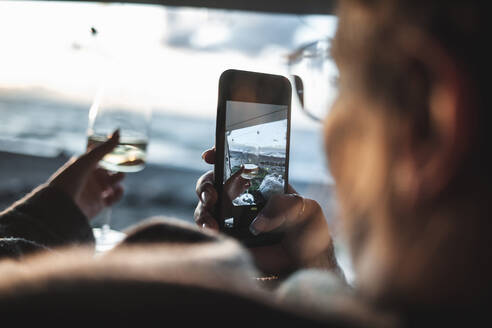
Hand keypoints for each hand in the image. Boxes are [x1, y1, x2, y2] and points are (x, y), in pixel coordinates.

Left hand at [48, 131, 124, 219]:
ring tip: (119, 178)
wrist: (61, 205)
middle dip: (118, 167)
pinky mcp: (98, 204)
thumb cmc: (70, 178)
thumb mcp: (88, 160)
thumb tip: (119, 130)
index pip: (101, 156)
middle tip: (124, 165)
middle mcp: (90, 177)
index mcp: (85, 164)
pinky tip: (118, 191)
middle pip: (110, 170)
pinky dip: (118, 195)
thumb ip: (105, 147)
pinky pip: (113, 199)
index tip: (123, 148)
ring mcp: (95, 190)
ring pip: (113, 183)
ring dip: (119, 180)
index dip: (111, 153)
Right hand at [194, 148, 338, 275]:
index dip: (220, 155)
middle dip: (205, 185)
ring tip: (212, 222)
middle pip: (213, 182)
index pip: (236, 163)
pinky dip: (205, 228)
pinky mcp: (227, 237)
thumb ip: (287, 204)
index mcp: (260, 182)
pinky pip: (208, 229)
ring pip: (205, 206)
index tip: (210, 156)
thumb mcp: (306, 208)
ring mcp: (231, 217)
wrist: (304, 262)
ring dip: (203, 210)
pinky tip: (214, 231)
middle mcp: (241, 196)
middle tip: (211, 195)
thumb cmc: (308, 230)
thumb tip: (260, 221)